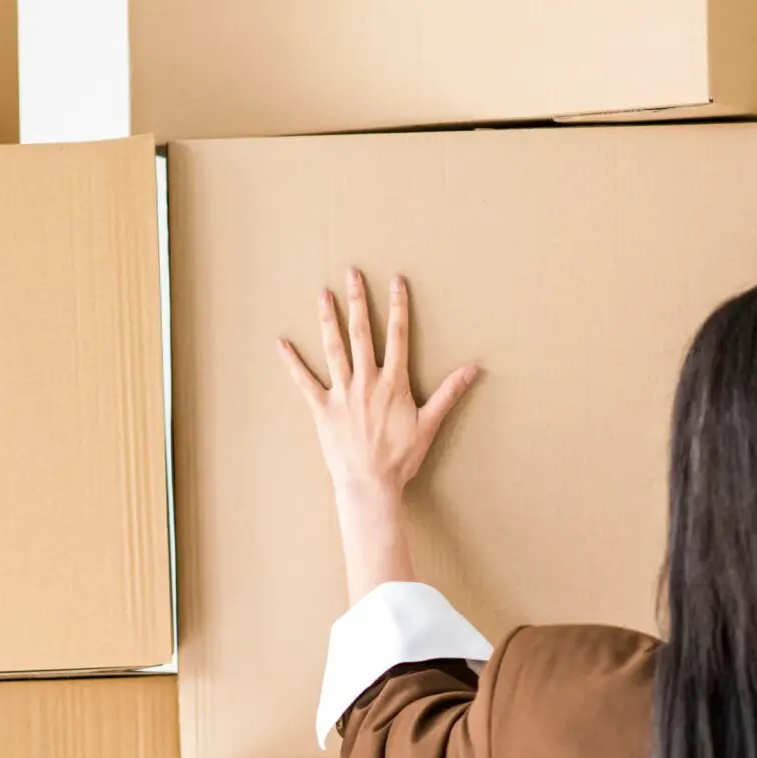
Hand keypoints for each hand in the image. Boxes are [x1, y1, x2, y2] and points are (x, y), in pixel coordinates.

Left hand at [279, 269, 479, 600]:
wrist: (370, 484)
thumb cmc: (401, 458)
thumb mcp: (430, 424)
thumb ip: (450, 393)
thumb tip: (474, 369)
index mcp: (393, 383)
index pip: (398, 336)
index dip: (398, 307)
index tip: (396, 282)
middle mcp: (367, 382)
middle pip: (362, 333)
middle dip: (358, 301)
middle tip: (352, 273)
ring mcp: (342, 394)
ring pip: (334, 349)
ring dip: (328, 320)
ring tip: (323, 294)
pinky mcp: (322, 409)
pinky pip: (304, 382)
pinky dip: (292, 363)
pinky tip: (282, 344)